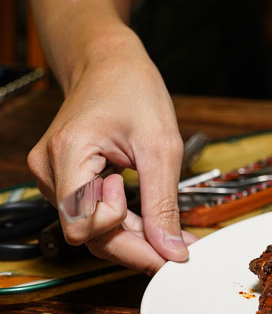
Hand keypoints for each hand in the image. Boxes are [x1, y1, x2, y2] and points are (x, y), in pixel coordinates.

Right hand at [27, 40, 196, 273]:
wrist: (110, 63)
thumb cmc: (133, 90)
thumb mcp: (161, 147)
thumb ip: (163, 203)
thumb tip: (171, 250)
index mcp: (68, 154)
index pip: (83, 226)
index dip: (124, 238)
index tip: (162, 231)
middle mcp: (50, 169)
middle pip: (87, 235)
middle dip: (135, 246)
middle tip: (178, 250)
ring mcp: (54, 176)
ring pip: (91, 229)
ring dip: (133, 236)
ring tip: (172, 233)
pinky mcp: (65, 179)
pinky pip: (92, 215)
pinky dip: (124, 223)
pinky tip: (153, 222)